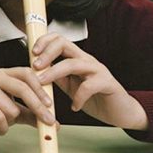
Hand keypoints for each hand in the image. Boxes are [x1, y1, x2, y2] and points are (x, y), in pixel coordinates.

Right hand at [0, 66, 53, 136]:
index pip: (27, 74)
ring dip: (11, 121)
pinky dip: (3, 127)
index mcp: (6, 73)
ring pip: (11, 108)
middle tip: (48, 120)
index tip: (50, 104)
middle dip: (37, 107)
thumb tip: (53, 123)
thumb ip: (33, 113)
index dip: (40, 88)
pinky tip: (0, 128)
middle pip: (22, 88)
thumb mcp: (15, 110)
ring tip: (5, 122)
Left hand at [32, 33, 148, 130]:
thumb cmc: (95, 98)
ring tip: (44, 83)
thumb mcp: (70, 87)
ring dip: (54, 72)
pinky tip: (74, 107)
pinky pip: (89, 86)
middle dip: (46, 53)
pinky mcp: (108, 83)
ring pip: (73, 63)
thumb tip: (35, 72)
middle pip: (64, 44)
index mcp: (76, 58)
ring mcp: (98, 70)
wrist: (121, 113)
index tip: (31, 52)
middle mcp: (87, 60)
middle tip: (35, 66)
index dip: (44, 42)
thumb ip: (57, 78)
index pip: (59, 39)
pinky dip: (78, 97)